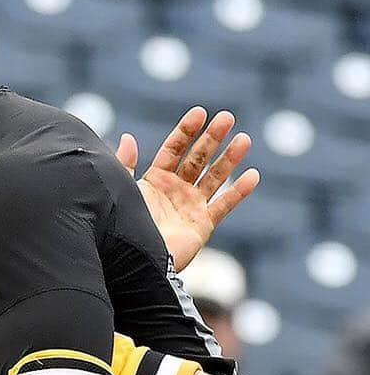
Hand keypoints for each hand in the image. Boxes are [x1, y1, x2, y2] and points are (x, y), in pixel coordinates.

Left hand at [117, 106, 259, 272]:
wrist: (134, 262)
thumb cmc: (124, 228)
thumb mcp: (122, 192)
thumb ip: (125, 165)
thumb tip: (128, 137)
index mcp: (156, 181)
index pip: (174, 149)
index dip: (186, 131)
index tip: (199, 113)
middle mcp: (176, 191)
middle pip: (198, 159)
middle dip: (212, 138)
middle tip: (226, 117)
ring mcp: (191, 206)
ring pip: (214, 177)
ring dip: (229, 158)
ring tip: (244, 139)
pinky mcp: (203, 225)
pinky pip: (224, 205)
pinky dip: (238, 192)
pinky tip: (253, 176)